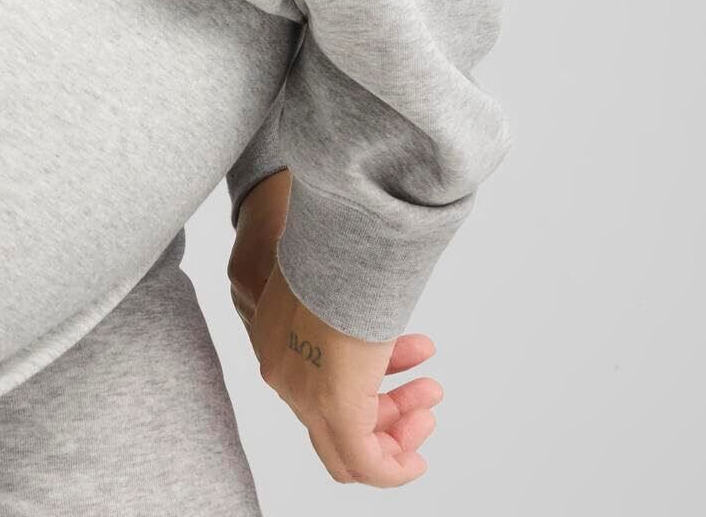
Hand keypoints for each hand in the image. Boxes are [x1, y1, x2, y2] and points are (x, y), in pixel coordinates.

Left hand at [228, 171, 444, 486]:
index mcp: (274, 339)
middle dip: (388, 412)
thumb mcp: (336, 279)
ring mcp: (306, 394)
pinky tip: (418, 456)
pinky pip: (366, 463)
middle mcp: (283, 373)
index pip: (309, 389)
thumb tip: (366, 286)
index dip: (359, 386)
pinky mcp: (336, 407)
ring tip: (432, 397)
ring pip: (351, 447)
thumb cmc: (342, 247)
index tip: (401, 371)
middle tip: (428, 393)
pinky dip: (394, 467)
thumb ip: (339, 303)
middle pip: (333, 423)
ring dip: (398, 428)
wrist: (339, 238)